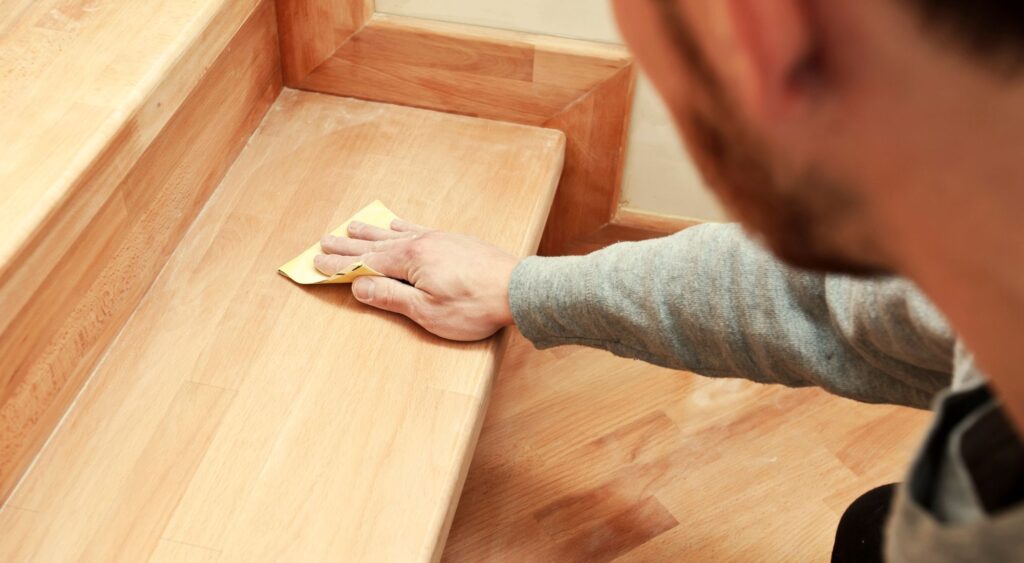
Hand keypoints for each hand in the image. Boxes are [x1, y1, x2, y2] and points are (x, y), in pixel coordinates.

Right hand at [314, 219, 518, 340]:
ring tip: (351, 227)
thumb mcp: (428, 312)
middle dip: (348, 246)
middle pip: (376, 244)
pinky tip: (394, 223)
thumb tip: (358, 286)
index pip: (365, 263)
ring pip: (395, 233)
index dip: (339, 266)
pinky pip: (418, 228)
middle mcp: (422, 242)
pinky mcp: (454, 241)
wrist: (520, 290)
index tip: (316, 263)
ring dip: (370, 232)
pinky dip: (401, 226)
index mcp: (411, 260)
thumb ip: (391, 297)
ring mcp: (439, 239)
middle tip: (324, 241)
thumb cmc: (476, 306)